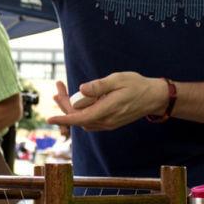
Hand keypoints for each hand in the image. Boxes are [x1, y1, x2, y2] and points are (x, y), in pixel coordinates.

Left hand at [47, 73, 165, 129]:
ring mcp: (107, 123)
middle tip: (58, 86)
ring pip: (83, 119)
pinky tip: (77, 100)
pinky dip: (80, 111)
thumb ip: (99, 86)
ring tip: (62, 91)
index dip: (64, 118)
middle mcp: (106, 121)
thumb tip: (81, 89)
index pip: (80, 118)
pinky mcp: (109, 122)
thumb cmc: (137, 85)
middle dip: (64, 103)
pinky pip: (89, 119)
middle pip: (78, 117)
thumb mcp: (118, 80)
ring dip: (71, 107)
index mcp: (107, 110)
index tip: (50, 118)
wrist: (154, 98)